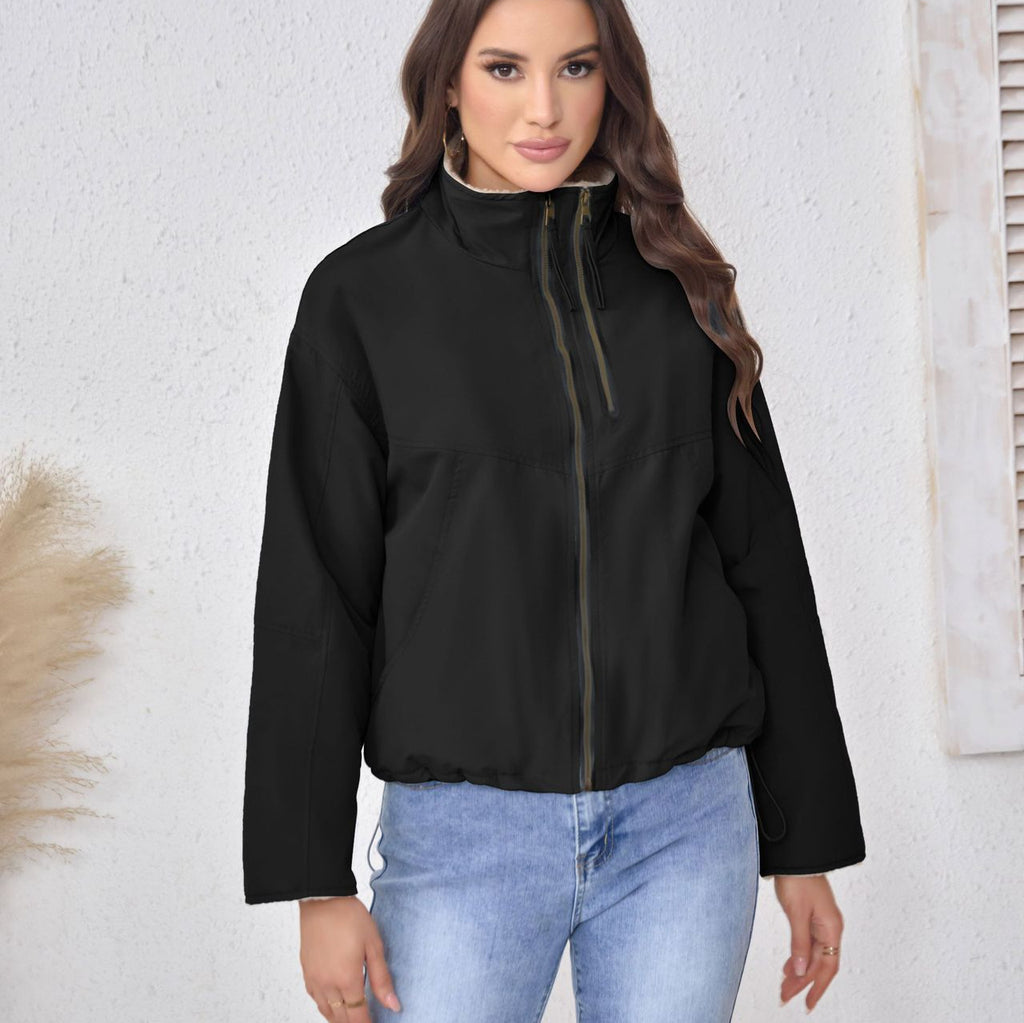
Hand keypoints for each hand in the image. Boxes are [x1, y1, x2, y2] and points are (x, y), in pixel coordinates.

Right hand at [299, 896, 401, 1018]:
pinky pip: (316, 1000)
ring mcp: (314, 980)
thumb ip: (382, 978)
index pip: (358, 1017)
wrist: (322, 899)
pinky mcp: (306, 973)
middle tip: (366, 1021)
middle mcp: (328, 984)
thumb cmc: (349, 916)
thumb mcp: (373, 945)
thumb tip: (393, 1005)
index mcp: (347, 979)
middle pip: (342, 1018)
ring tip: (352, 1019)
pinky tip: (334, 1005)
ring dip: (340, 1019)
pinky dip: (326, 1008)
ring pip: (326, 1013)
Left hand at [773, 875, 843, 1011]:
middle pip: (819, 963)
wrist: (796, 855)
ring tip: (784, 986)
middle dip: (803, 982)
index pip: (827, 967)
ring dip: (799, 971)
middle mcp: (830, 928)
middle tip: (785, 996)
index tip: (807, 1003)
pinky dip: (798, 956)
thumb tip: (802, 970)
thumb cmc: (798, 879)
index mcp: (831, 928)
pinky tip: (789, 966)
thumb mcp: (797, 912)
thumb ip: (800, 942)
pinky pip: (808, 944)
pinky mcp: (811, 917)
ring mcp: (821, 923)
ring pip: (813, 955)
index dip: (817, 987)